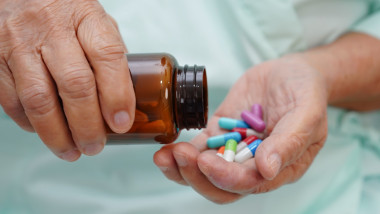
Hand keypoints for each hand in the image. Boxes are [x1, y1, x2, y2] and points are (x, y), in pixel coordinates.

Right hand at [0, 0, 134, 160]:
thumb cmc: (63, 10)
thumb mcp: (94, 20)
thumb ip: (108, 54)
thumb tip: (122, 99)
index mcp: (86, 17)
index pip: (107, 56)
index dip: (117, 95)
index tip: (121, 123)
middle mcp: (52, 28)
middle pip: (75, 85)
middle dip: (88, 125)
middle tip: (96, 146)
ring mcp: (20, 43)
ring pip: (40, 99)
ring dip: (57, 134)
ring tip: (72, 151)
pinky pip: (12, 100)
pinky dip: (30, 124)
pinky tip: (45, 132)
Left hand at [154, 56, 327, 202]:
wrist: (290, 73)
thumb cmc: (306, 92)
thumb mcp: (307, 112)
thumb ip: (289, 141)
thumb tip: (267, 169)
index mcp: (280, 167)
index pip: (249, 184)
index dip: (225, 177)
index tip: (206, 160)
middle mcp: (253, 164)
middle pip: (222, 186)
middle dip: (197, 176)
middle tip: (181, 156)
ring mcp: (233, 149)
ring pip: (205, 172)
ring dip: (182, 169)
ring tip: (164, 157)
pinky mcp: (219, 133)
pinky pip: (197, 149)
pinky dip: (180, 153)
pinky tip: (165, 150)